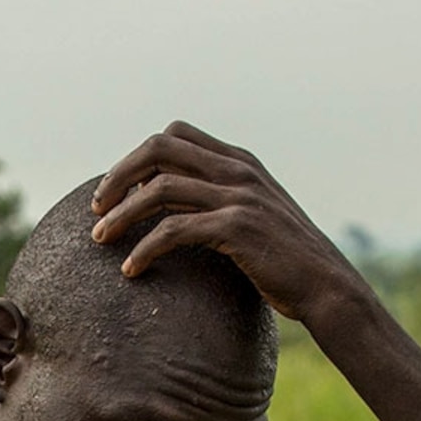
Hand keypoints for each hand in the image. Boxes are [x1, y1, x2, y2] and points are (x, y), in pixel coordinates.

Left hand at [89, 123, 372, 324]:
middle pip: (159, 148)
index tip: (116, 191)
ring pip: (159, 187)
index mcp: (239, 161)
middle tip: (95, 209)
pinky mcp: (238, 226)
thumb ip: (217, 202)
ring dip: (121, 214)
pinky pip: (174, 229)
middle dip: (118, 175)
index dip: (137, 158)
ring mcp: (239, 195)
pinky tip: (129, 269)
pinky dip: (143, 248)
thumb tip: (169, 209)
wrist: (326, 285)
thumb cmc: (284, 259)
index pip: (175, 135)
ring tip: (99, 239)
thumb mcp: (252, 217)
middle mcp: (238, 169)